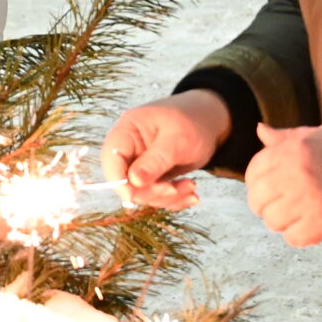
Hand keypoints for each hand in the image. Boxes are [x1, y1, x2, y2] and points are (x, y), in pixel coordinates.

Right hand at [100, 91, 231, 210]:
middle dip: (151, 192)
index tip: (135, 197)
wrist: (209, 121)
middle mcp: (129, 149)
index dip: (119, 181)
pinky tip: (190, 193)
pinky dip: (173, 199)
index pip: (112, 158)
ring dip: (167, 197)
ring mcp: (140, 165)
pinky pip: (156, 196)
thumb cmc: (193, 121)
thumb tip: (133, 182)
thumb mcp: (177, 140)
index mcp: (128, 131)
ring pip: (142, 193)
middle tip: (175, 189)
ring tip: (191, 186)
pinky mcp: (152, 177)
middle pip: (125, 181)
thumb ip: (155, 161)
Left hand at [245, 122, 321, 247]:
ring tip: (295, 215)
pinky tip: (309, 225)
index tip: (265, 186)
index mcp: (291, 151)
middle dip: (263, 204)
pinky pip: (293, 237)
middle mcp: (293, 176)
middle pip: (257, 199)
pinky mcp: (319, 226)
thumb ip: (286, 136)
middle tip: (277, 204)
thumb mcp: (317, 134)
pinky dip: (298, 234)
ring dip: (281, 221)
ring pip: (272, 221)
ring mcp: (305, 203)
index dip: (256, 180)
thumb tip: (260, 130)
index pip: (254, 171)